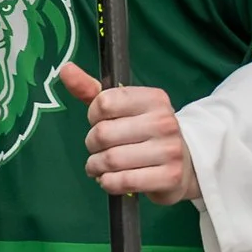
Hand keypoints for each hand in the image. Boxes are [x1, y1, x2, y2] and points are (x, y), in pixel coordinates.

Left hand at [59, 60, 194, 202]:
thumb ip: (92, 91)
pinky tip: (110, 179)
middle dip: (91, 145)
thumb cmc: (145, 132)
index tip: (99, 122)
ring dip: (95, 166)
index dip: (93, 116)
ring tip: (99, 166)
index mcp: (153, 98)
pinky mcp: (169, 177)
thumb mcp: (122, 108)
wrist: (185, 163)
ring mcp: (169, 150)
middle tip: (97, 149)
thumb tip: (65, 69)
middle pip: (103, 134)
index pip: (103, 103)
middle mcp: (164, 121)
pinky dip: (108, 182)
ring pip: (111, 160)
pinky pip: (123, 181)